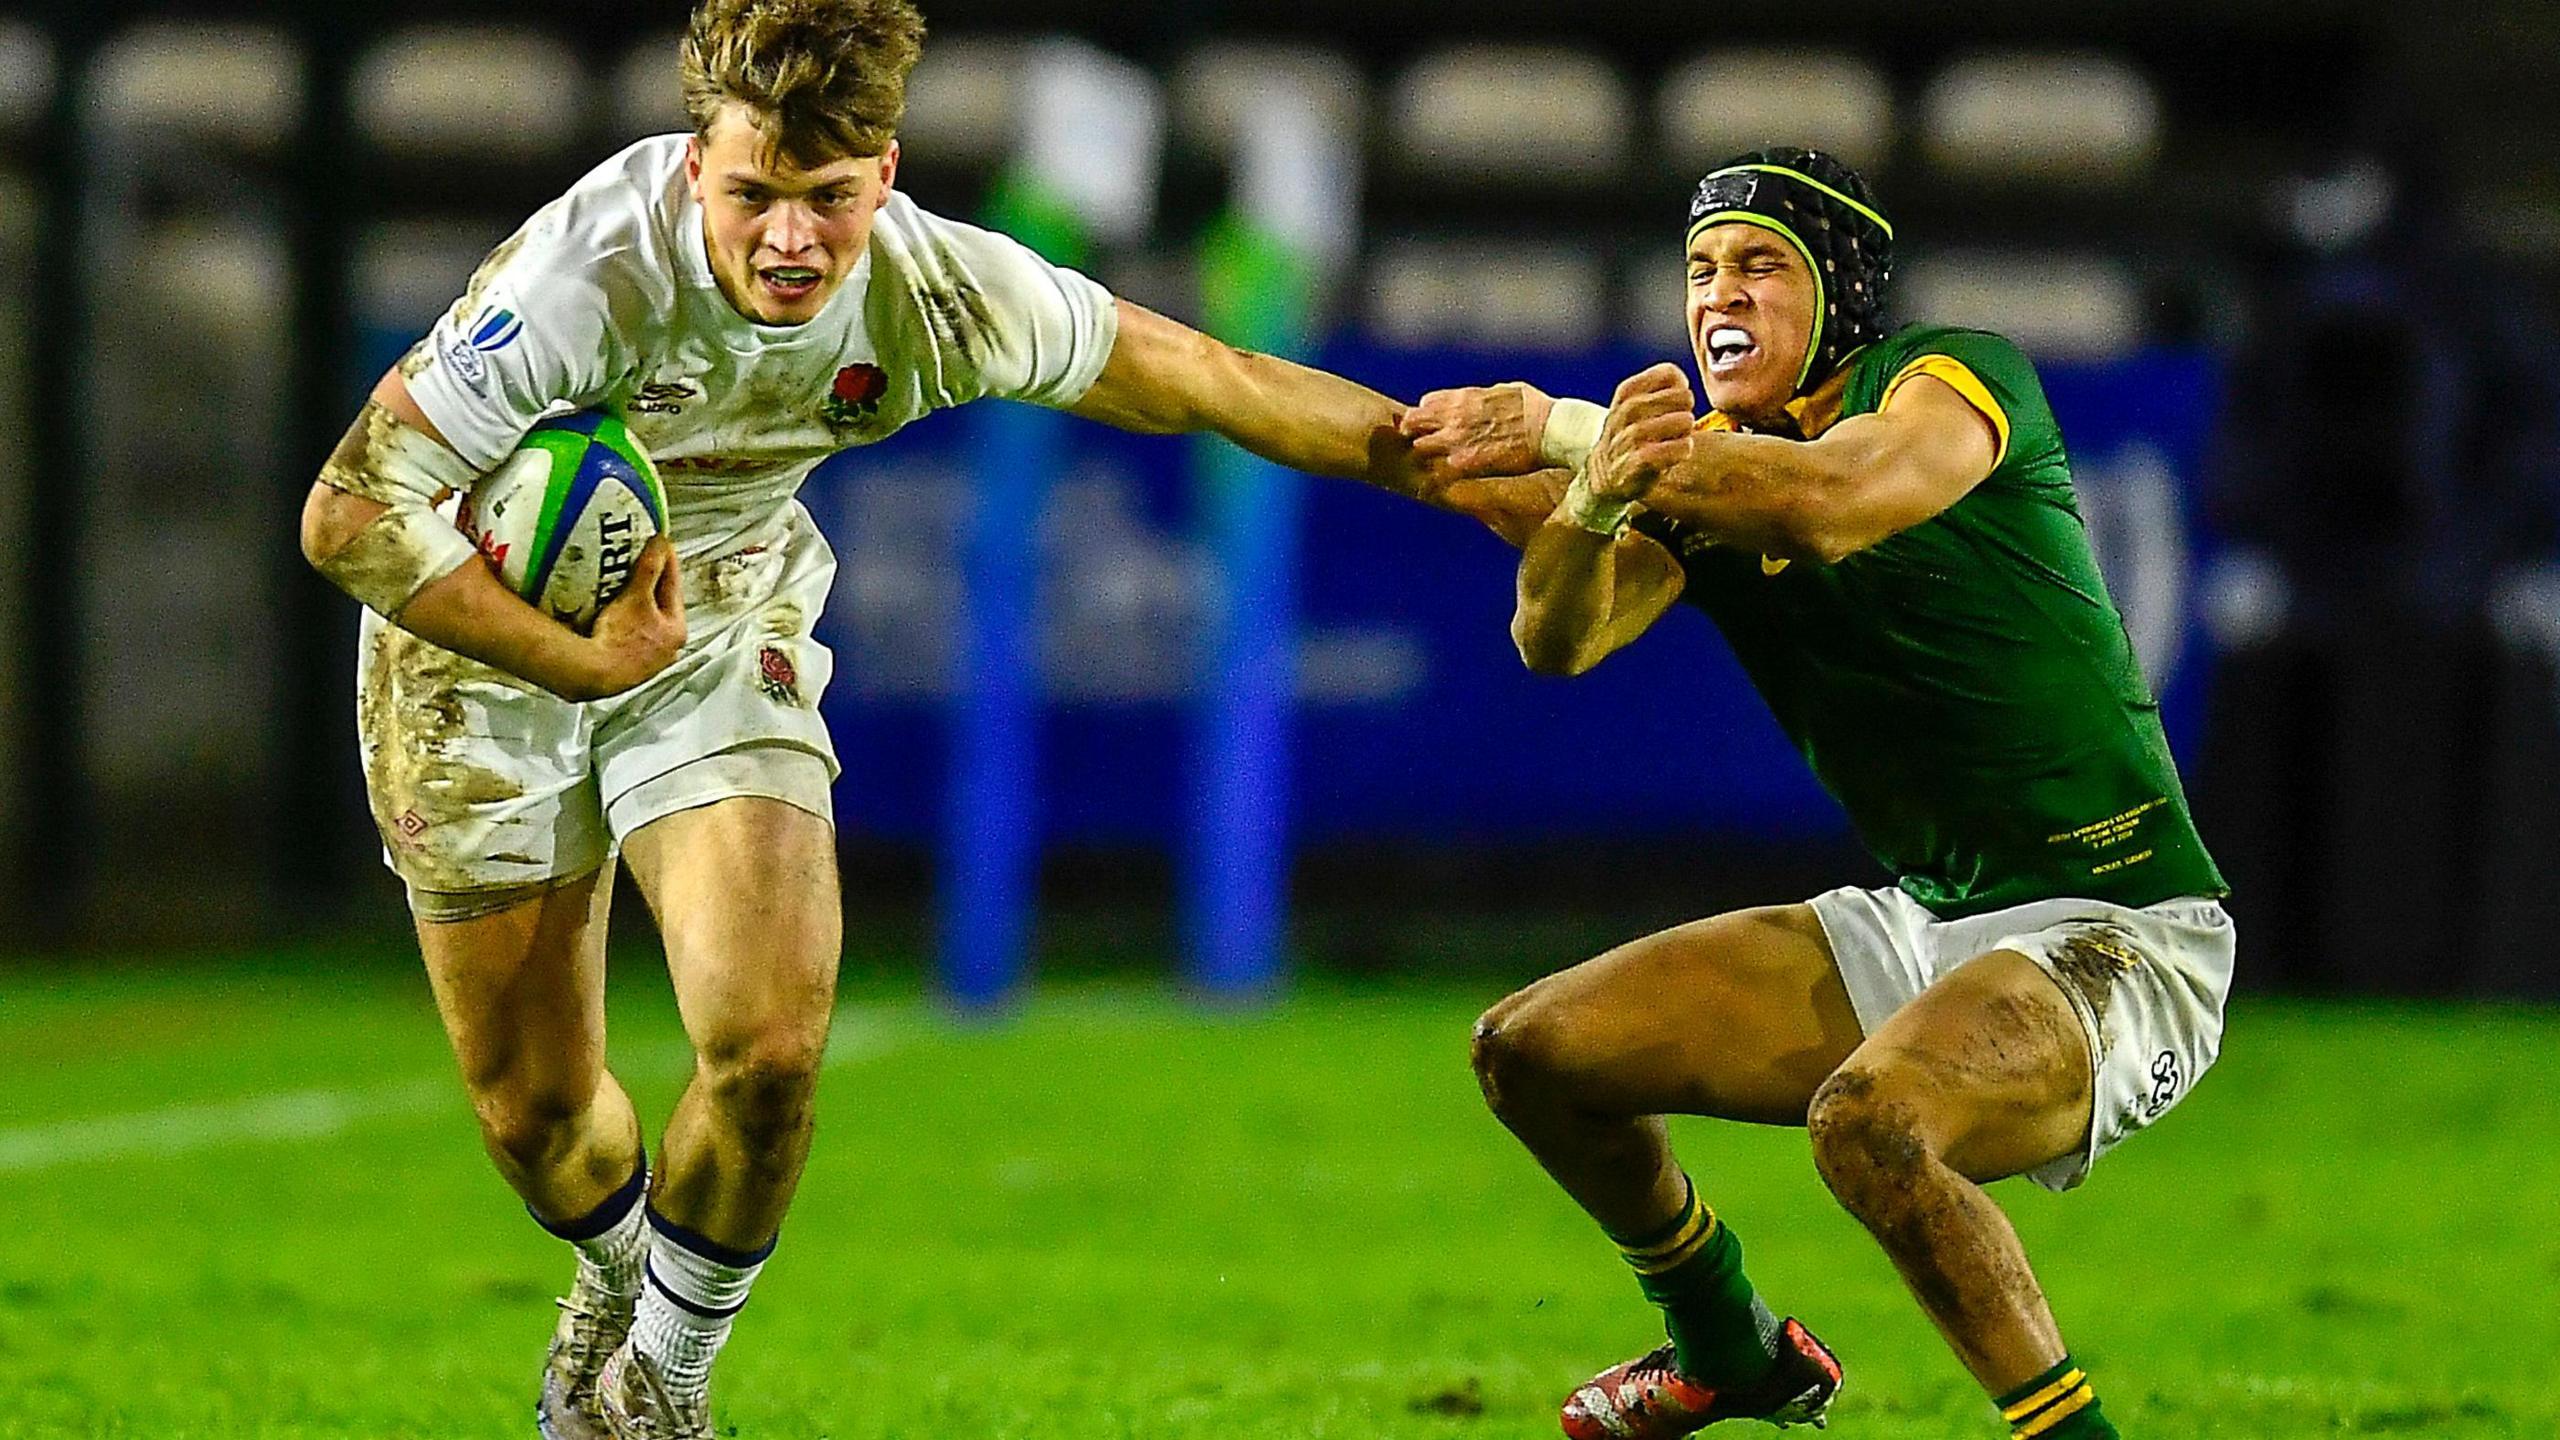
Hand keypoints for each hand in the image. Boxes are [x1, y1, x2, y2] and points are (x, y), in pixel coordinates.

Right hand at [569, 536, 685, 698]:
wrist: (593, 673)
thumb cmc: (619, 640)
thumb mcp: (637, 596)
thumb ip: (650, 568)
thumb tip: (660, 546)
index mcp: (676, 630)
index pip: (674, 585)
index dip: (665, 561)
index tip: (659, 545)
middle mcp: (667, 649)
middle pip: (660, 605)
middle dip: (649, 584)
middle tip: (637, 564)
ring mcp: (647, 661)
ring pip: (643, 622)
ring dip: (633, 605)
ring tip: (619, 589)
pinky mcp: (626, 668)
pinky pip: (626, 636)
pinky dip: (620, 623)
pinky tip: (607, 618)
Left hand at [1399, 382, 1553, 480]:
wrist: (1547, 430)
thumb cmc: (1534, 409)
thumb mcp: (1505, 391)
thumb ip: (1485, 397)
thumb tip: (1483, 398)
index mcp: (1463, 398)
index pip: (1425, 405)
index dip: (1426, 417)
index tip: (1431, 427)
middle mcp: (1453, 416)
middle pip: (1413, 424)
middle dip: (1415, 435)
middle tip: (1423, 447)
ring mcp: (1455, 440)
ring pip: (1420, 448)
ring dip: (1426, 456)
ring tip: (1434, 466)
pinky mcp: (1464, 463)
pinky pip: (1438, 470)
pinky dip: (1440, 476)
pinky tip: (1447, 482)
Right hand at [1586, 364, 1695, 505]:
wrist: (1605, 473)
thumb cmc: (1633, 434)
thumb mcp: (1638, 403)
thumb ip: (1663, 386)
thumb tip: (1683, 382)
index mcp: (1627, 391)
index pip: (1670, 373)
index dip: (1680, 388)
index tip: (1673, 404)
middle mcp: (1627, 411)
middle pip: (1681, 397)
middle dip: (1686, 410)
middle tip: (1679, 423)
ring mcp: (1630, 437)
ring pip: (1680, 422)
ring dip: (1685, 431)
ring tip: (1678, 438)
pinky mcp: (1638, 462)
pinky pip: (1674, 449)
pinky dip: (1682, 450)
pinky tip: (1677, 453)